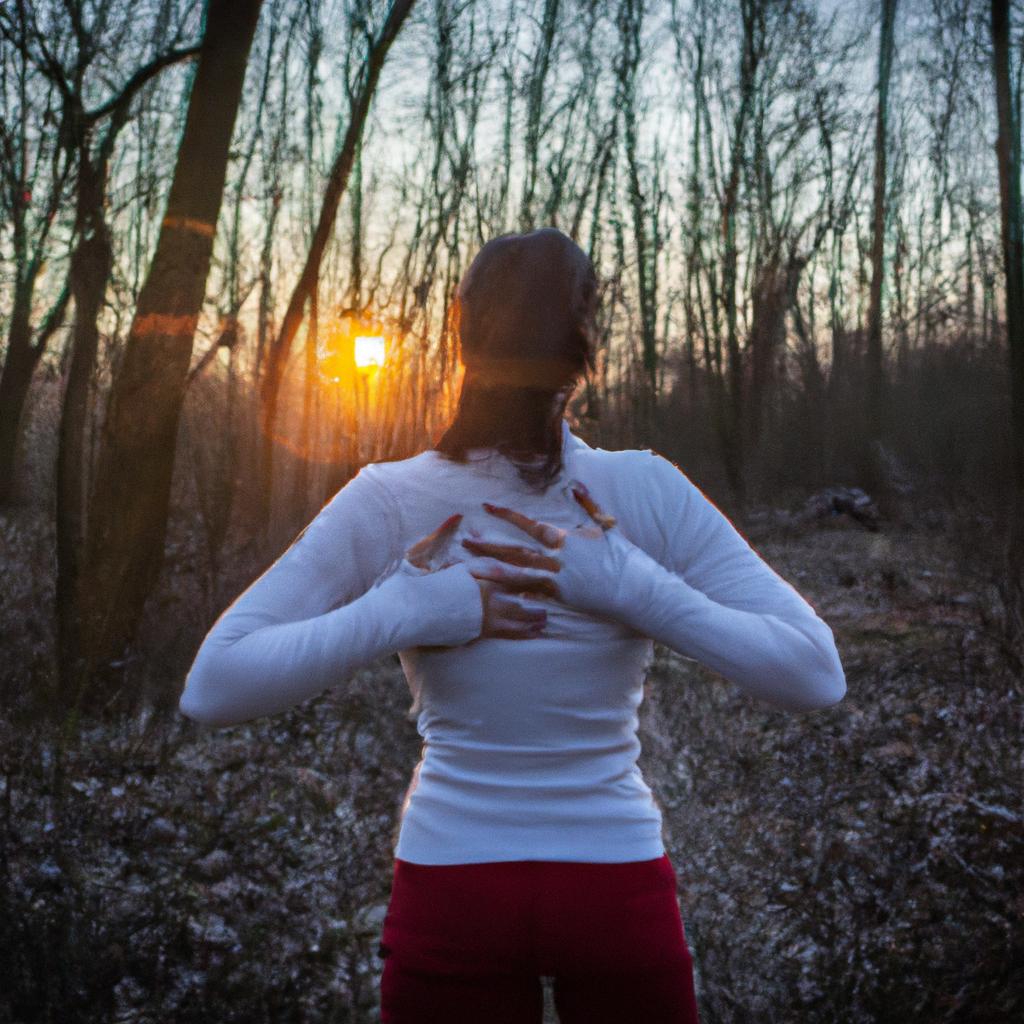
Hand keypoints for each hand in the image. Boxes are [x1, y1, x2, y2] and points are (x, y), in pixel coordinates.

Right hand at [406, 514, 546, 639]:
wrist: (400, 614)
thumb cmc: (407, 584)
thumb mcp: (423, 554)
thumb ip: (442, 535)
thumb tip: (456, 516)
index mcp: (471, 571)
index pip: (504, 568)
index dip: (523, 570)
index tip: (540, 569)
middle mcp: (481, 591)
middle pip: (517, 590)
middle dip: (537, 592)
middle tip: (553, 594)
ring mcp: (481, 613)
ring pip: (517, 612)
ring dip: (533, 614)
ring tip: (546, 617)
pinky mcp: (476, 632)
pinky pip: (507, 632)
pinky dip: (523, 632)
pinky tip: (534, 633)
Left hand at [461, 483, 645, 620]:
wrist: (635, 589)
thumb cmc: (624, 556)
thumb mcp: (608, 525)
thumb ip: (588, 505)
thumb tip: (575, 485)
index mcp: (566, 539)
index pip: (529, 525)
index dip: (507, 515)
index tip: (487, 507)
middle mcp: (558, 559)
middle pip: (516, 551)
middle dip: (489, 545)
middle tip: (465, 541)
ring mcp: (558, 580)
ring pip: (518, 575)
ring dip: (494, 571)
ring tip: (471, 569)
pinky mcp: (562, 598)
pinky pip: (535, 595)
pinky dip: (519, 594)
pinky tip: (500, 594)